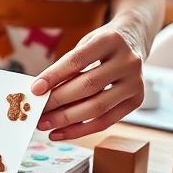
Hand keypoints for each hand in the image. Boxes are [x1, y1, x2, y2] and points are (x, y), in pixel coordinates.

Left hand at [30, 16, 147, 139]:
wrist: (133, 41)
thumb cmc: (101, 46)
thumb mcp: (85, 45)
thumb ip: (68, 67)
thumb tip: (42, 94)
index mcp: (111, 40)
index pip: (77, 60)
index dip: (54, 76)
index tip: (35, 90)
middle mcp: (128, 61)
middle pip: (88, 86)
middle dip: (58, 101)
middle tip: (36, 112)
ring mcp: (136, 82)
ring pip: (97, 107)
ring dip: (67, 119)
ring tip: (45, 124)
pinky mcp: (137, 100)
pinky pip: (106, 121)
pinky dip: (80, 129)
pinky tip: (60, 132)